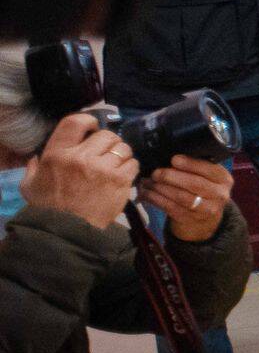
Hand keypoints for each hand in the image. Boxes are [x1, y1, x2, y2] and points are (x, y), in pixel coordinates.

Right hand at [20, 113, 138, 229]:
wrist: (66, 231)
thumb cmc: (46, 208)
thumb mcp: (30, 184)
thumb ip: (34, 167)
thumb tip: (37, 157)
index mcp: (57, 154)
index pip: (75, 122)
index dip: (88, 121)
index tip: (92, 128)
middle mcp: (81, 157)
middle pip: (106, 135)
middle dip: (109, 142)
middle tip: (106, 153)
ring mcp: (102, 169)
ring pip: (123, 148)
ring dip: (122, 155)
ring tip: (117, 164)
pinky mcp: (120, 181)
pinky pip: (133, 164)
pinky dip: (131, 168)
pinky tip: (123, 175)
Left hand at [140, 156, 233, 242]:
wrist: (204, 220)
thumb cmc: (202, 190)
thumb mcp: (207, 177)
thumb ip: (196, 167)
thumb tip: (171, 155)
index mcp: (224, 179)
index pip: (209, 170)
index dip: (191, 164)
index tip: (174, 159)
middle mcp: (219, 195)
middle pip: (194, 184)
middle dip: (172, 177)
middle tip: (156, 172)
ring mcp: (206, 210)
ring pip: (181, 197)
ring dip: (160, 188)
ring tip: (147, 181)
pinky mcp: (190, 219)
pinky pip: (170, 207)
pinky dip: (156, 199)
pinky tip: (146, 193)